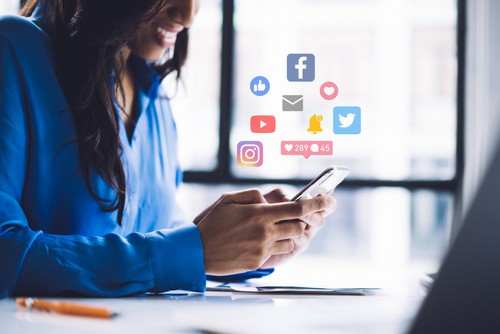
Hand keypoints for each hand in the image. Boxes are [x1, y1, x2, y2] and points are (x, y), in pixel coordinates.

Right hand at [195, 188, 332, 274]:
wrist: (196, 251)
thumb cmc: (211, 223)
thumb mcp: (228, 199)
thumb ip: (253, 195)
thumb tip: (269, 199)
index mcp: (259, 214)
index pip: (297, 209)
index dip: (317, 204)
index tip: (330, 201)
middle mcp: (264, 232)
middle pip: (300, 226)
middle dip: (309, 220)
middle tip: (312, 215)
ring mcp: (263, 249)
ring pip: (292, 241)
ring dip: (294, 234)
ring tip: (287, 228)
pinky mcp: (259, 262)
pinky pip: (280, 253)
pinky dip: (282, 245)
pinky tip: (273, 240)